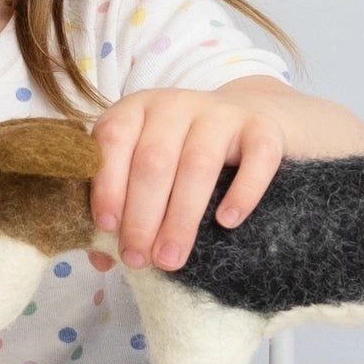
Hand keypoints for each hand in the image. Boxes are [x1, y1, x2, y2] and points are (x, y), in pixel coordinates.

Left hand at [89, 86, 288, 271]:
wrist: (248, 121)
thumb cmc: (182, 155)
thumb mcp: (145, 169)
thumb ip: (120, 207)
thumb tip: (100, 259)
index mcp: (137, 109)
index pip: (114, 140)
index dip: (108, 184)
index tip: (107, 228)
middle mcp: (175, 105)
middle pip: (154, 160)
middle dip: (142, 216)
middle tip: (138, 259)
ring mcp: (221, 113)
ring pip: (198, 165)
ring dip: (181, 218)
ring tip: (170, 259)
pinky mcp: (262, 127)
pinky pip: (255, 159)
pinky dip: (241, 193)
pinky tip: (227, 223)